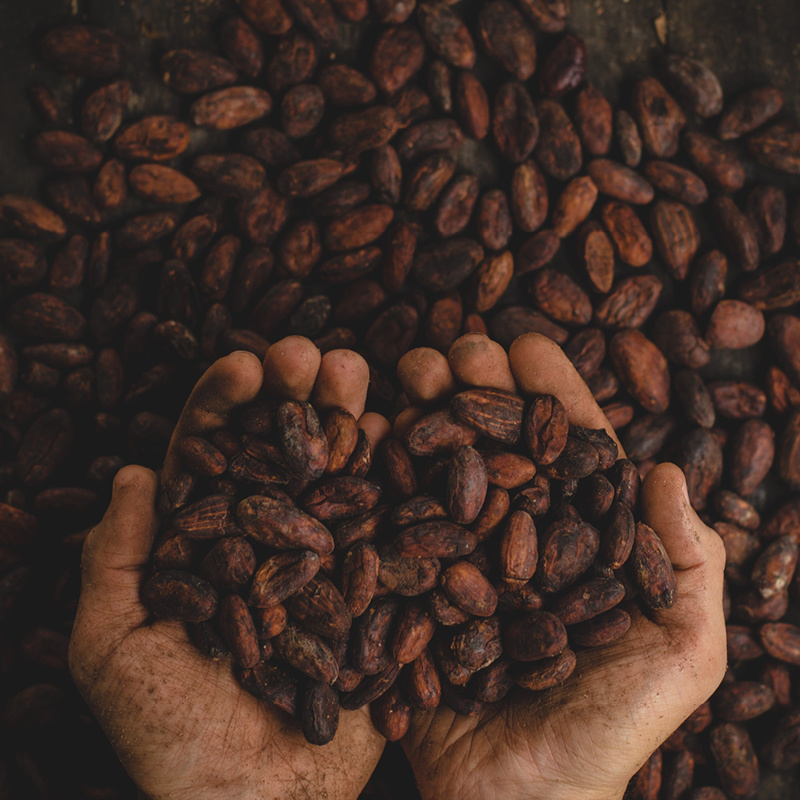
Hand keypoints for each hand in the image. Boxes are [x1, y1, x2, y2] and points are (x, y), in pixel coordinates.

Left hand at [69, 337, 386, 799]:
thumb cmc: (169, 737)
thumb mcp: (112, 649)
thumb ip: (115, 561)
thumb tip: (133, 473)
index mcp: (205, 545)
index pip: (211, 457)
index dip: (224, 406)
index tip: (246, 365)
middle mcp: (268, 541)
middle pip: (280, 452)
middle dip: (294, 397)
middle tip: (311, 353)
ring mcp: (324, 560)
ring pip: (335, 474)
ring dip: (345, 419)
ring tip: (356, 373)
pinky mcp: (371, 588)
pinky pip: (385, 525)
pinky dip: (393, 478)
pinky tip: (401, 433)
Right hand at [396, 332, 726, 799]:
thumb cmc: (609, 733)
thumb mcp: (681, 655)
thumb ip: (688, 566)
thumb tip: (665, 470)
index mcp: (576, 542)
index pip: (565, 451)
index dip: (549, 394)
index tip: (525, 344)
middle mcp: (513, 540)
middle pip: (495, 447)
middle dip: (475, 390)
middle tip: (454, 350)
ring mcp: (456, 562)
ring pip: (438, 472)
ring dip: (421, 416)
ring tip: (404, 373)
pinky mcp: (408, 592)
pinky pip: (387, 525)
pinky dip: (371, 476)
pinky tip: (358, 431)